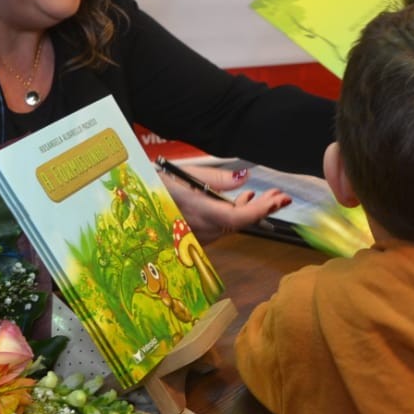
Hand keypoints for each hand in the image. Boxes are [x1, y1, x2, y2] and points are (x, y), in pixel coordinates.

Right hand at [165, 165, 290, 242]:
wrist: (133, 198)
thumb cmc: (157, 182)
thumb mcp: (186, 173)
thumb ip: (217, 178)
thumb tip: (244, 178)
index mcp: (197, 210)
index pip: (237, 217)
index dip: (260, 210)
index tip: (279, 200)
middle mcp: (198, 229)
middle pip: (239, 223)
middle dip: (262, 209)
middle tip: (280, 196)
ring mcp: (195, 238)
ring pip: (231, 227)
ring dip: (249, 212)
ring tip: (264, 196)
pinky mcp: (193, 240)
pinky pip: (220, 229)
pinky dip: (234, 216)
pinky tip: (241, 201)